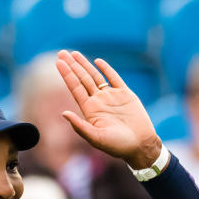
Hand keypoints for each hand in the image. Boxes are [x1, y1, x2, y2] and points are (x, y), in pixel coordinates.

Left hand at [55, 50, 161, 168]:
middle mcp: (98, 101)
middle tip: (61, 53)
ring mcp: (111, 96)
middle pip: (82, 79)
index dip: (67, 75)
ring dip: (84, 65)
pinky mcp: (125, 94)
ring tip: (74, 54)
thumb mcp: (96, 138)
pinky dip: (106, 69)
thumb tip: (63, 114)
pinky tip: (97, 61)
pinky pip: (114, 78)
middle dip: (72, 66)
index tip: (58, 63)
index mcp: (90, 110)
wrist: (140, 145)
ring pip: (95, 76)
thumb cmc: (118, 146)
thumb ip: (80, 126)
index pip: (75, 88)